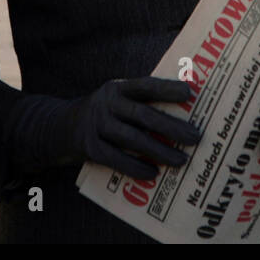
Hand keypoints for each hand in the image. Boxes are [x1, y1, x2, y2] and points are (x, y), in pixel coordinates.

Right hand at [60, 77, 202, 180]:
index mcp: (118, 88)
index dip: (166, 88)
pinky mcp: (91, 148)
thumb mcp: (118, 99)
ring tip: (181, 160)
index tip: (190, 93)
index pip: (145, 85)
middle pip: (143, 116)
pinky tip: (154, 173)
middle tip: (195, 137)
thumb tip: (184, 115)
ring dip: (160, 151)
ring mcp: (97, 126)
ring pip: (133, 139)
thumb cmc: (107, 113)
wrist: (64, 127)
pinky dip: (136, 167)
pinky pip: (116, 159)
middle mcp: (106, 104)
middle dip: (171, 127)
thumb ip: (142, 102)